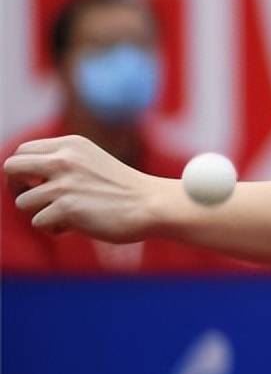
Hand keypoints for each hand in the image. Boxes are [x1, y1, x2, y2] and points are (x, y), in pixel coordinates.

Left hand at [3, 135, 163, 242]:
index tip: (36, 185)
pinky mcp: (66, 209)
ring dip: (40, 212)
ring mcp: (64, 184)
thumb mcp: (91, 163)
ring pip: (22, 202)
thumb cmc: (124, 189)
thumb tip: (23, 184)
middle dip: (16, 187)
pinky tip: (78, 225)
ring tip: (66, 216)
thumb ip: (62, 164)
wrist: (153, 204)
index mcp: (71, 145)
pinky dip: (55, 228)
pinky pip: (39, 223)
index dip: (23, 171)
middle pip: (11, 168)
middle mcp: (64, 160)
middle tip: (35, 199)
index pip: (23, 151)